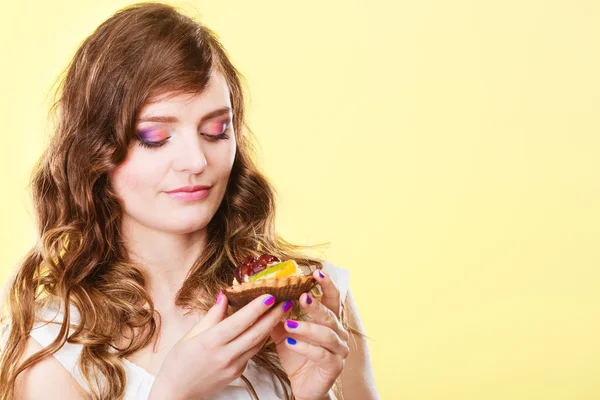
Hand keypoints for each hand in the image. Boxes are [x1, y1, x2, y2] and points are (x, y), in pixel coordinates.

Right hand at [148, 292, 292, 399]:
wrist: (177, 393)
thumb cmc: (179, 362)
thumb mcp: (190, 335)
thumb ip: (211, 316)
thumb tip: (224, 296)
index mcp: (210, 343)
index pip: (239, 322)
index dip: (256, 308)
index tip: (270, 295)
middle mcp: (224, 356)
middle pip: (255, 333)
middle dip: (274, 316)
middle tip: (287, 300)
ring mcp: (233, 367)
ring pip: (257, 343)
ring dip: (271, 326)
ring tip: (282, 310)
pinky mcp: (238, 373)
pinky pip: (252, 353)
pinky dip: (260, 339)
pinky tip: (266, 327)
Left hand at [271, 270, 349, 399]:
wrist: (304, 386)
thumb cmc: (298, 356)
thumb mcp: (285, 333)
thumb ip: (279, 316)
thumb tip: (265, 296)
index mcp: (330, 320)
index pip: (333, 297)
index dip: (327, 284)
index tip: (317, 272)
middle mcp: (338, 333)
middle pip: (331, 315)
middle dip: (316, 305)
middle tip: (301, 298)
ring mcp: (339, 350)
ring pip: (327, 335)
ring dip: (307, 328)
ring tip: (289, 325)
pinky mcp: (334, 366)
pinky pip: (321, 354)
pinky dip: (305, 348)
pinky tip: (290, 343)